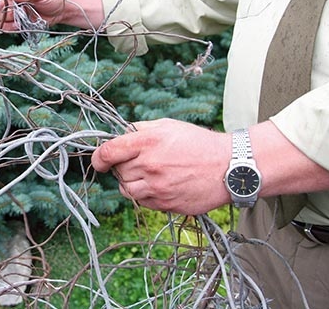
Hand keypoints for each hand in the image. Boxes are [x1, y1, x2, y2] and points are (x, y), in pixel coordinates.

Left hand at [90, 118, 230, 214]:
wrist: (229, 167)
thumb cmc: (198, 144)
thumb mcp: (167, 126)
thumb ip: (139, 129)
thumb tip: (117, 135)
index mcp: (148, 141)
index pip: (108, 152)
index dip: (99, 158)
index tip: (100, 161)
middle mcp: (150, 164)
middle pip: (117, 171)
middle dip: (122, 167)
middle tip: (139, 163)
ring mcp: (158, 187)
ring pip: (126, 190)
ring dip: (130, 183)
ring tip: (148, 175)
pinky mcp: (166, 204)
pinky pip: (142, 202)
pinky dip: (145, 195)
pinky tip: (160, 185)